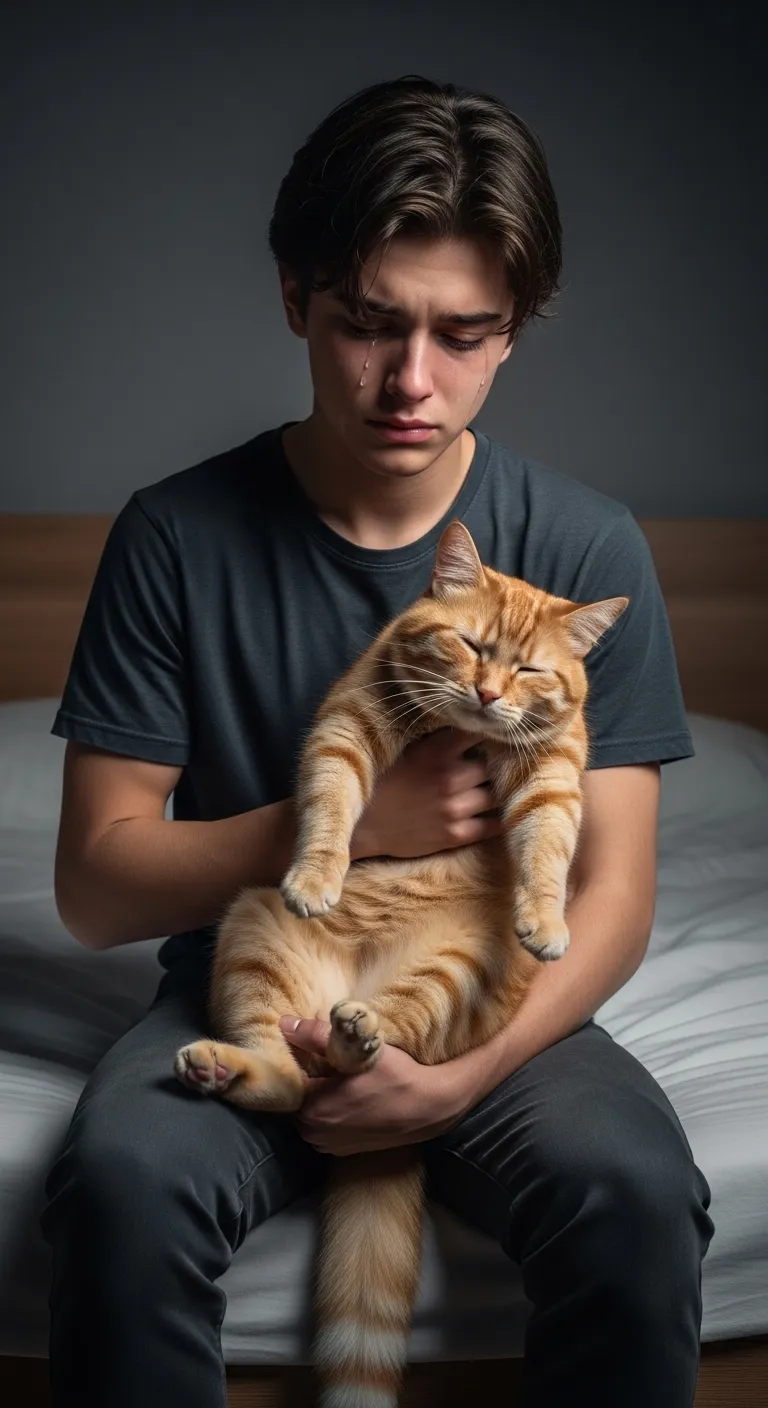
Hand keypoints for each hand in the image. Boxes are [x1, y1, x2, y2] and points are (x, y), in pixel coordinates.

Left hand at [280, 1015, 464, 1154]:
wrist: (430, 1107)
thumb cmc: (395, 1077)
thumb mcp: (355, 1051)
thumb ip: (315, 1036)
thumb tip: (284, 1024)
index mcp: (311, 1110)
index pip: (292, 1077)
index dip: (303, 1059)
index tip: (321, 1049)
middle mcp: (313, 1134)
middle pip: (302, 1095)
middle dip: (312, 1078)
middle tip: (335, 1060)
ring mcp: (328, 1145)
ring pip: (314, 1111)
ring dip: (323, 1095)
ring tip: (346, 1077)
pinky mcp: (343, 1151)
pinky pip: (327, 1125)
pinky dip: (334, 1111)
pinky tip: (354, 1097)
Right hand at [351, 728, 500, 860]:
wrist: (361, 825)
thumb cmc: (380, 782)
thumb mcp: (406, 750)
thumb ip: (436, 741)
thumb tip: (466, 725)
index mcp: (437, 752)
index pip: (479, 733)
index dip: (490, 731)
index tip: (494, 732)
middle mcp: (450, 778)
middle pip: (493, 766)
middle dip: (494, 763)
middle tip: (494, 763)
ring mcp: (455, 808)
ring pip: (496, 794)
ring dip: (497, 789)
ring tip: (495, 786)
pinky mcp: (455, 835)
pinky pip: (492, 826)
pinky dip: (500, 818)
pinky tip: (500, 813)